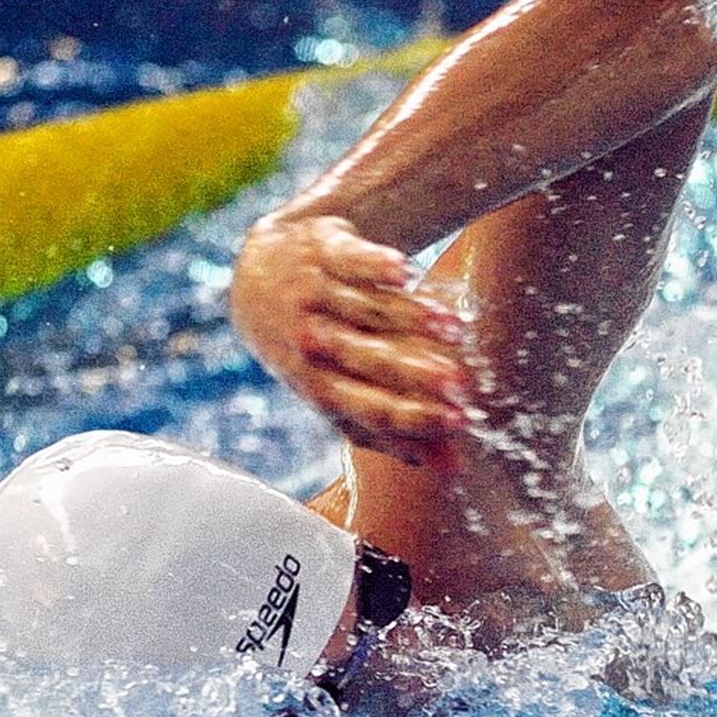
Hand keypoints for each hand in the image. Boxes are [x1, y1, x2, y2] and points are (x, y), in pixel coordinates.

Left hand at [230, 215, 469, 468]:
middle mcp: (311, 341)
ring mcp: (314, 294)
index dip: (412, 417)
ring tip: (454, 328)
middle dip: (413, 373)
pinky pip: (349, 260)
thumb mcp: (340, 392)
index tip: (457, 421)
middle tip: (456, 382)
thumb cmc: (313, 349)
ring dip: (410, 318)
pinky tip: (404, 272)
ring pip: (366, 310)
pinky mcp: (323, 249)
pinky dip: (374, 265)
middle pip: (366, 360)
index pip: (368, 407)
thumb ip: (394, 430)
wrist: (259, 278)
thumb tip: (453, 467)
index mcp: (317, 386)